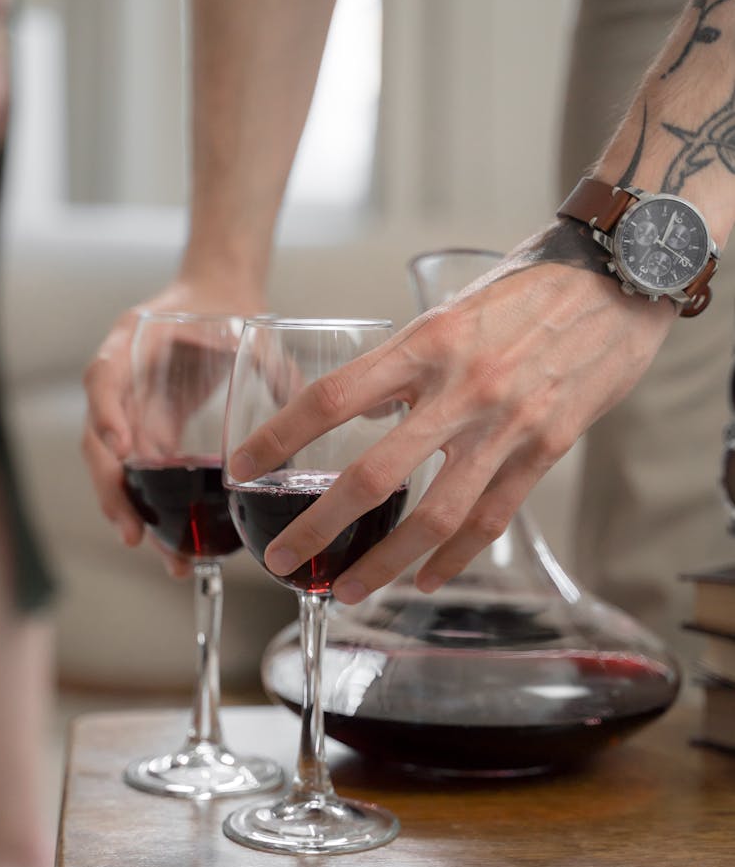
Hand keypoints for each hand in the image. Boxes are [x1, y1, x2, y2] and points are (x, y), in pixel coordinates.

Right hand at [82, 277, 267, 574]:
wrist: (219, 292)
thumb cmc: (227, 303)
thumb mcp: (248, 327)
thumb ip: (271, 362)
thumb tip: (304, 403)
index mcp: (132, 341)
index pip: (104, 378)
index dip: (109, 414)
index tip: (124, 450)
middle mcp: (122, 379)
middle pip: (100, 441)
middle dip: (115, 492)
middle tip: (135, 535)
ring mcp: (132, 407)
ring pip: (119, 468)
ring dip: (136, 512)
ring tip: (168, 558)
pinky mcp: (151, 427)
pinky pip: (144, 470)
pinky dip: (158, 505)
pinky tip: (178, 541)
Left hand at [226, 235, 674, 602]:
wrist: (623, 276)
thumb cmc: (530, 286)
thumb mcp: (452, 309)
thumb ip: (404, 363)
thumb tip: (357, 413)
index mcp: (427, 342)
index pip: (332, 399)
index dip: (279, 439)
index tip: (243, 467)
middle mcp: (462, 388)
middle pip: (374, 476)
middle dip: (318, 528)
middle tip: (282, 562)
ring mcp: (508, 425)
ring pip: (435, 516)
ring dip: (385, 564)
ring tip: (347, 591)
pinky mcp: (547, 450)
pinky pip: (492, 520)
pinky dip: (454, 558)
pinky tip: (426, 579)